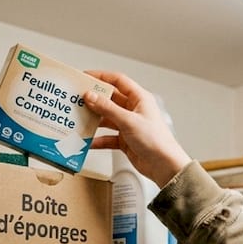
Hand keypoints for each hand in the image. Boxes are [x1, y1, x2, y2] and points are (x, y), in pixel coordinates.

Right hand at [83, 71, 191, 187]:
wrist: (165, 166)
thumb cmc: (156, 141)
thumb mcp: (128, 121)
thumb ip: (107, 108)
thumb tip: (90, 96)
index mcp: (140, 99)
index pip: (118, 81)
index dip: (101, 77)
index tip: (85, 77)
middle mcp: (134, 110)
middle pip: (110, 99)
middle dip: (94, 100)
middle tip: (77, 100)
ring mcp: (129, 125)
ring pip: (107, 118)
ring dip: (95, 120)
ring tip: (79, 119)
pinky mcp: (126, 140)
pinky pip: (108, 137)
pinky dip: (99, 139)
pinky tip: (89, 141)